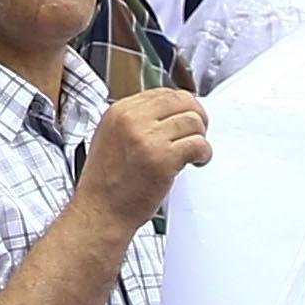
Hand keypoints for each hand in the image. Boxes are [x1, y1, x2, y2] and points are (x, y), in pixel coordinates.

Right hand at [77, 87, 211, 225]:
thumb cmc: (106, 183)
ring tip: (194, 153)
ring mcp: (148, 138)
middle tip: (197, 133)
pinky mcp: (163, 159)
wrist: (100, 212)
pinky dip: (204, 153)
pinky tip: (196, 162)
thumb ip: (136, 121)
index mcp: (119, 111)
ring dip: (201, 137)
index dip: (181, 105)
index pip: (163, 92)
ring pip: (193, 121)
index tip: (186, 118)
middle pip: (182, 101)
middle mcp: (132, 120)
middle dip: (196, 116)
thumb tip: (169, 112)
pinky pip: (198, 144)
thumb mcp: (111, 137)